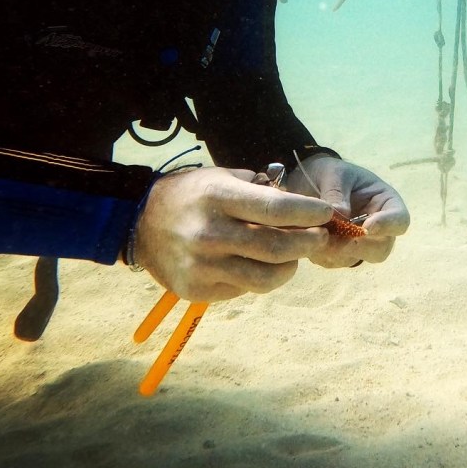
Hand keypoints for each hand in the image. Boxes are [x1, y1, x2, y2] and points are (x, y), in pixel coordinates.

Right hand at [131, 166, 334, 300]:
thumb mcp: (222, 177)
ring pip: (266, 278)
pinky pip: (244, 289)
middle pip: (277, 247)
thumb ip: (261, 191)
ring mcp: (202, 266)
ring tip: (294, 255)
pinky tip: (258, 263)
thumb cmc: (192, 195)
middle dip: (308, 243)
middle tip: (320, 237)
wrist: (139, 223)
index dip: (308, 212)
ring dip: (290, 266)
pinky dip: (260, 277)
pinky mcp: (197, 290)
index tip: (327, 212)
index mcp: (217, 197)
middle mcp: (209, 233)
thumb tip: (302, 207)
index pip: (275, 209)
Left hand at [284, 154, 409, 268]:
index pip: (399, 221)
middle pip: (382, 248)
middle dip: (360, 247)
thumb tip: (340, 215)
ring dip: (335, 251)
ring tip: (315, 233)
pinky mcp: (339, 252)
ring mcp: (358, 242)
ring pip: (356, 258)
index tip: (367, 227)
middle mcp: (376, 227)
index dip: (387, 227)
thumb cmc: (328, 172)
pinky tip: (309, 237)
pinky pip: (335, 261)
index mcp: (384, 203)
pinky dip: (322, 254)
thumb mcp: (333, 173)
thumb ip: (337, 192)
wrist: (306, 180)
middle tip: (338, 240)